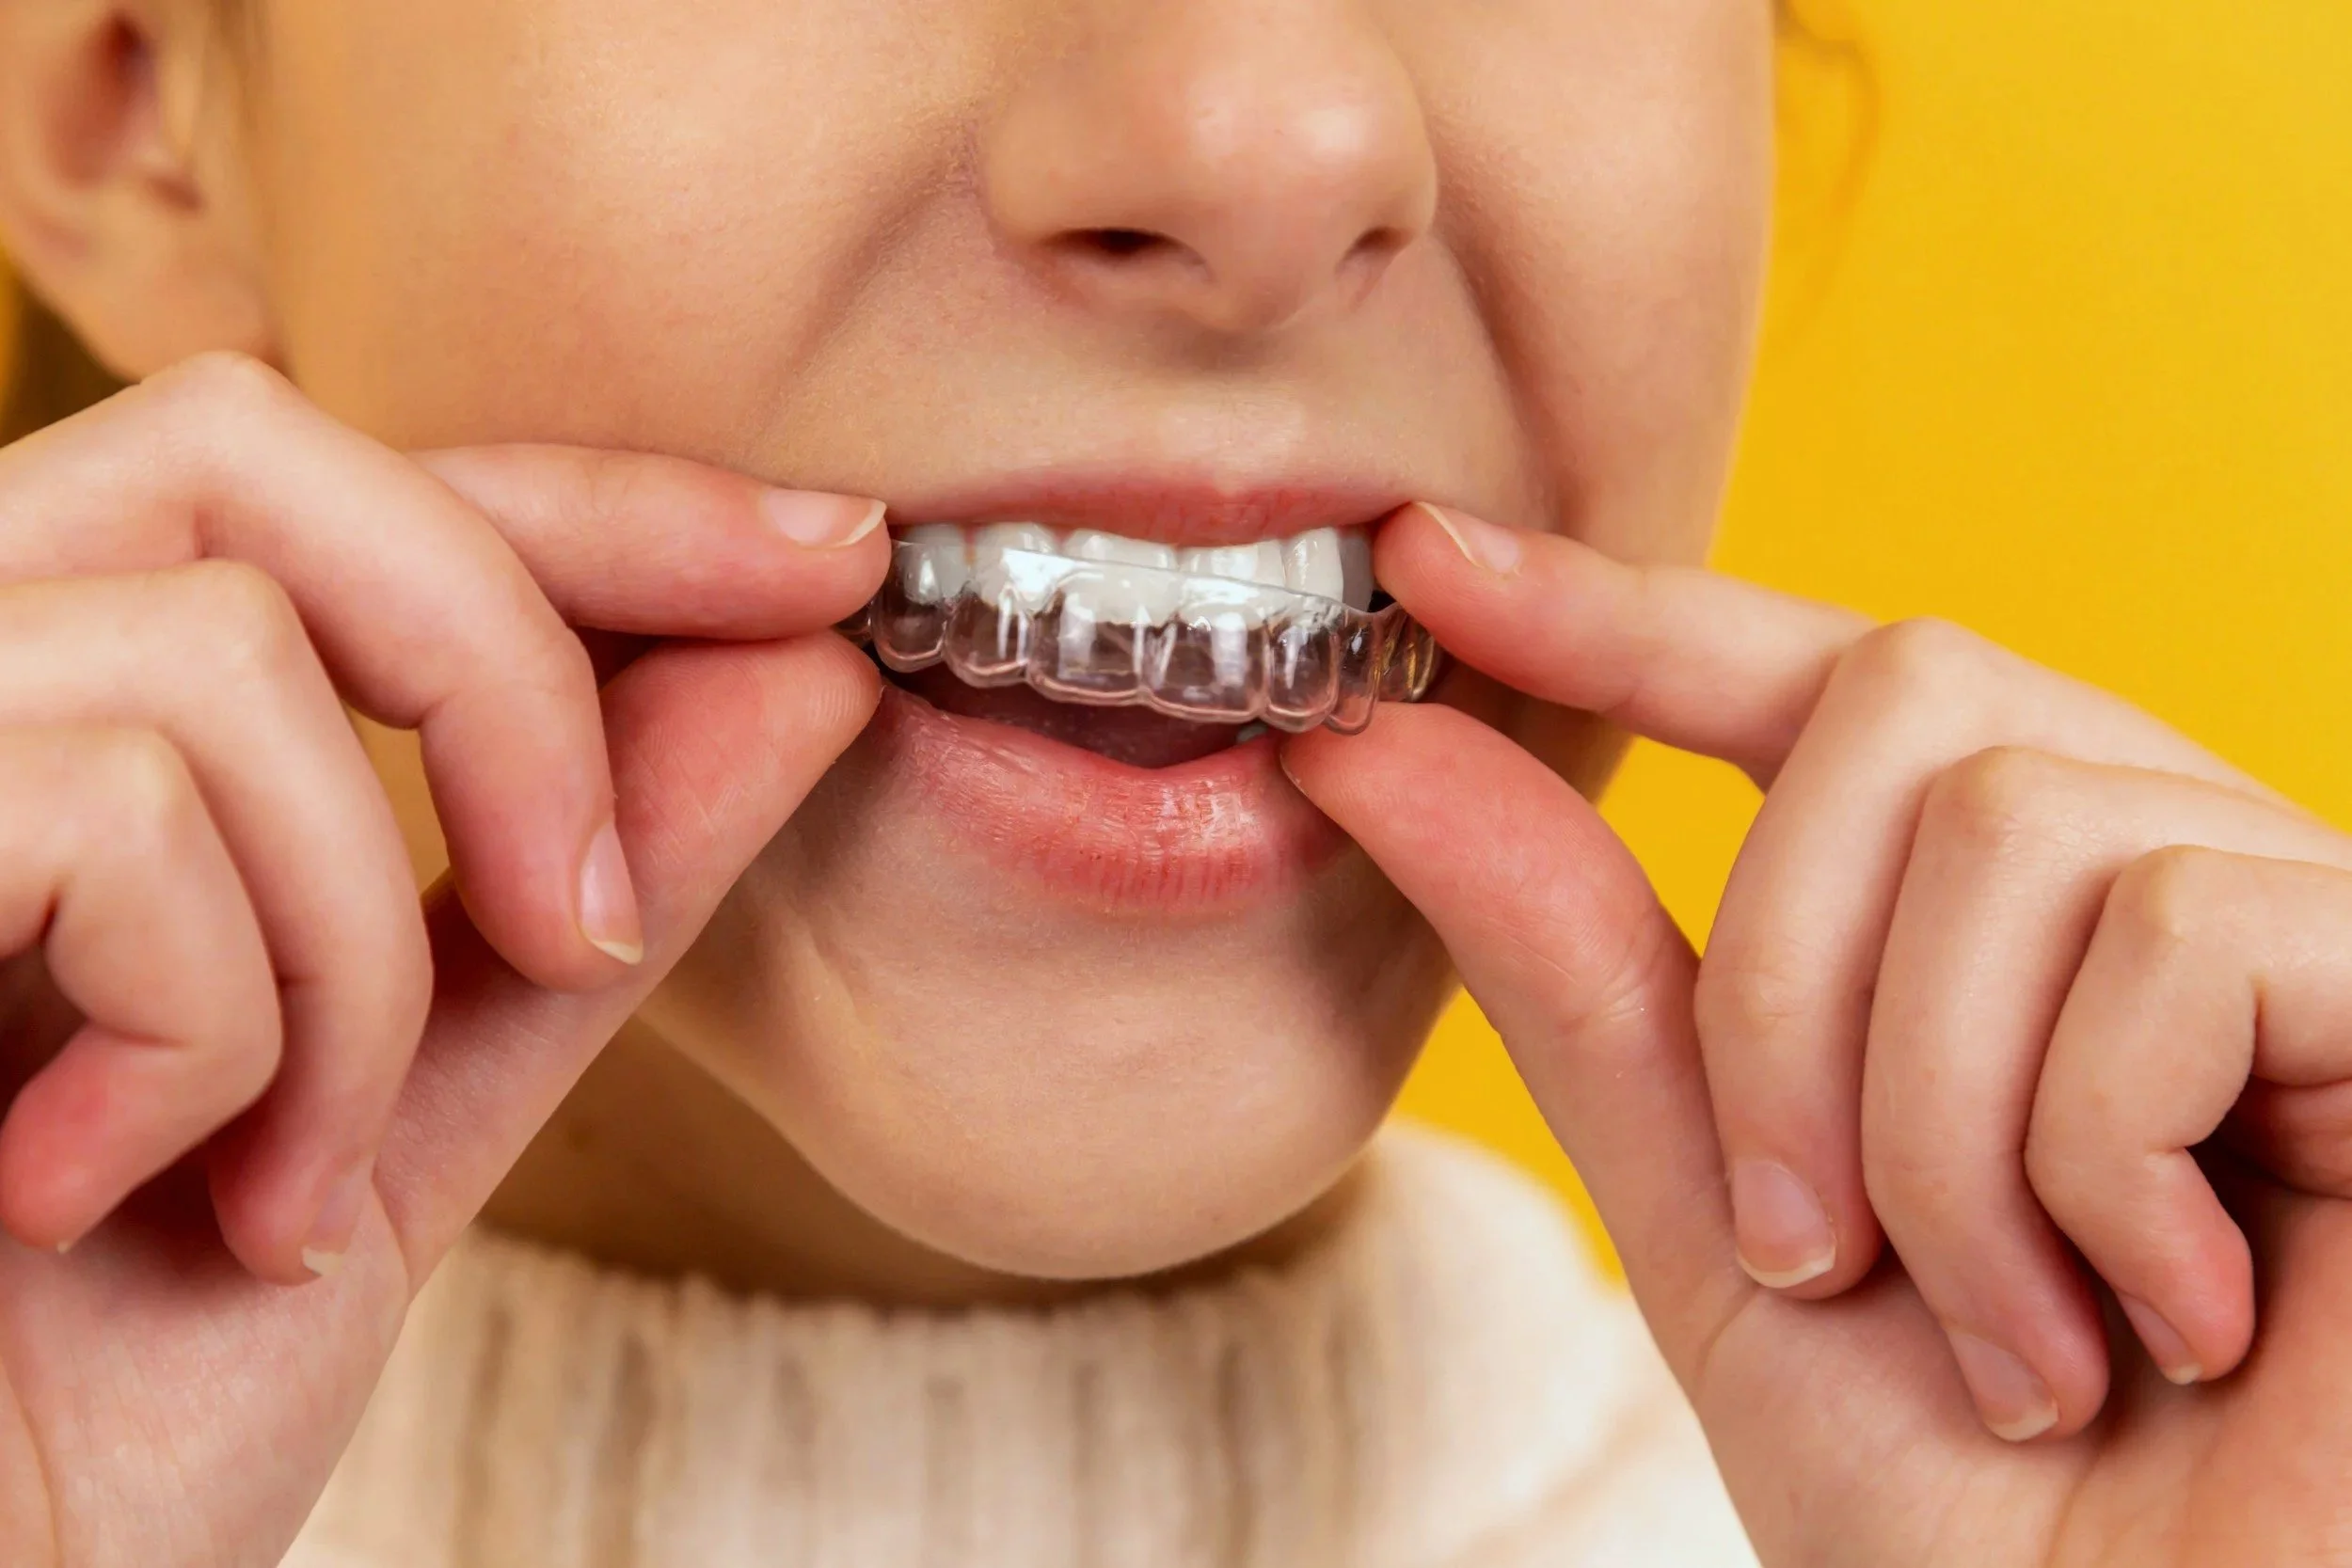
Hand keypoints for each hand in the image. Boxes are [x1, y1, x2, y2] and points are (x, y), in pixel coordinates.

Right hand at [0, 354, 887, 1565]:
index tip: (829, 558)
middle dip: (511, 678)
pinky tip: (110, 1196)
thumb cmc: (97, 1395)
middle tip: (581, 919)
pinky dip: (213, 1032)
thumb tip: (801, 674)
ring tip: (280, 1179)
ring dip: (346, 964)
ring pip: (223, 659)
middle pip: (258, 452)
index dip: (594, 501)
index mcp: (48, 716)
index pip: (337, 485)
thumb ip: (572, 895)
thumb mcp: (400, 1109)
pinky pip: (119, 810)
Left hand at [1284, 503, 2351, 1567]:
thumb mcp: (1723, 1224)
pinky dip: (2092, 1156)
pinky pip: (2176, 930)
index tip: (1428, 560)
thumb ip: (1584, 983)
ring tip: (2008, 1339)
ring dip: (1934, 1129)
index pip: (1812, 681)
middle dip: (1783, 988)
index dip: (1626, 611)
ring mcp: (2312, 919)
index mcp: (2007, 923)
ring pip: (2018, 825)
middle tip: (1806, 1246)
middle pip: (1907, 699)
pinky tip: (2166, 1319)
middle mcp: (2170, 871)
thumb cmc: (1985, 1510)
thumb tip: (1385, 753)